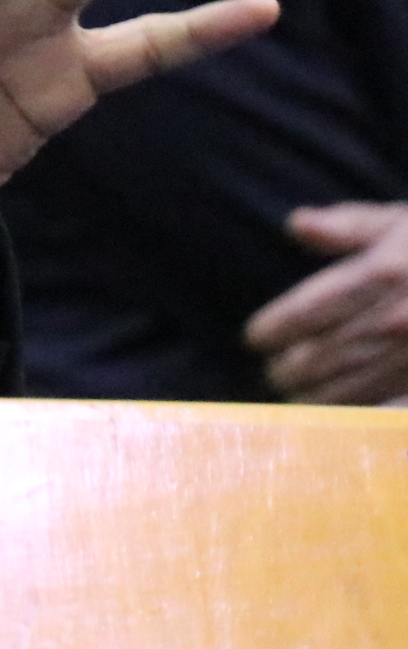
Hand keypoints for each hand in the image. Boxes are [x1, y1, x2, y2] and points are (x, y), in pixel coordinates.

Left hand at [245, 203, 407, 403]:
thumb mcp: (402, 222)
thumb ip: (350, 225)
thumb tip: (297, 224)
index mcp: (384, 273)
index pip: (308, 308)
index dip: (275, 327)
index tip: (255, 338)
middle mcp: (397, 319)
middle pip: (326, 355)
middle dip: (291, 369)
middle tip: (273, 376)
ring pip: (355, 388)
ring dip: (318, 400)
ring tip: (297, 403)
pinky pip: (393, 408)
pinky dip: (366, 418)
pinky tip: (345, 426)